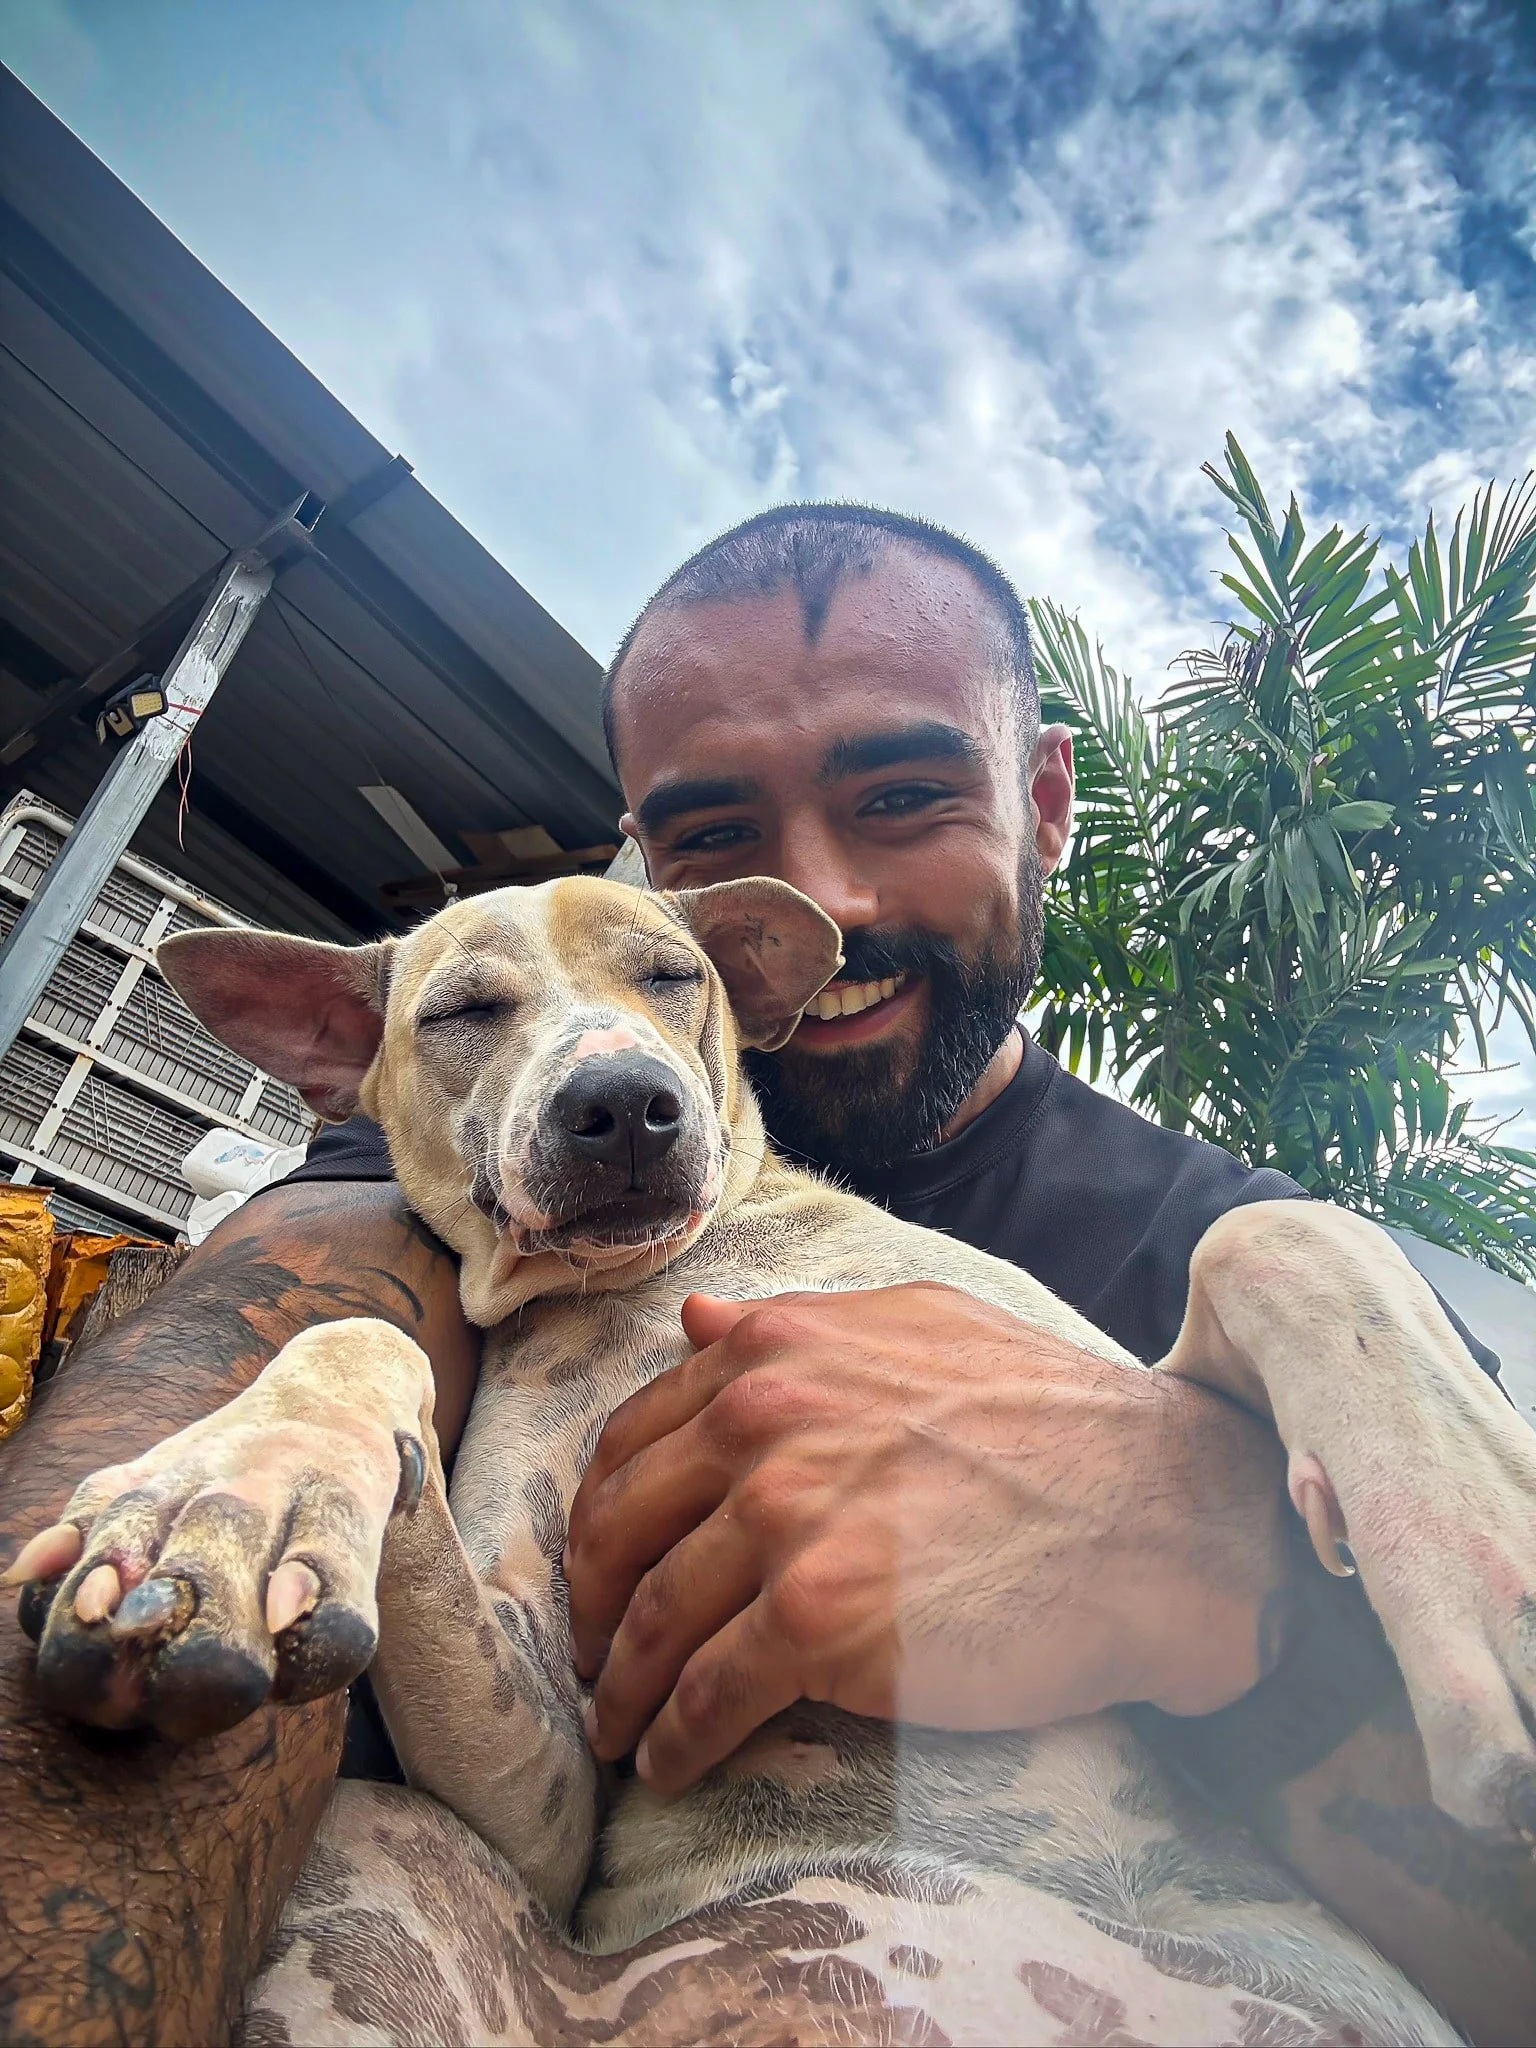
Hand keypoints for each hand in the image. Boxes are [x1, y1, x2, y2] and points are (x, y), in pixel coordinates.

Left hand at [565, 1282, 1289, 1794]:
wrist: (1155, 1517)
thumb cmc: (1050, 1420)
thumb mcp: (918, 1327)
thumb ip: (794, 1328)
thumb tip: (693, 1320)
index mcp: (776, 1349)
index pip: (635, 1440)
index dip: (603, 1516)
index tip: (604, 1566)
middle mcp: (763, 1421)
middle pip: (621, 1531)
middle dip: (591, 1607)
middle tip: (593, 1657)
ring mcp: (786, 1520)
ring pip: (655, 1621)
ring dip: (622, 1689)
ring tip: (618, 1729)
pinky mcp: (819, 1620)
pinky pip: (709, 1695)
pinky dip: (675, 1740)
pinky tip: (671, 1766)